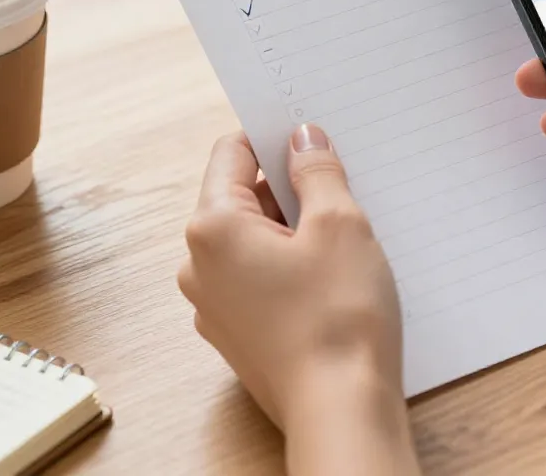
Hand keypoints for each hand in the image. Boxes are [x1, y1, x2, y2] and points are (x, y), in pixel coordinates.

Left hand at [178, 126, 418, 475]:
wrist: (341, 410)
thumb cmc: (338, 317)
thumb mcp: (339, 224)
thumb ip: (316, 172)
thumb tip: (303, 138)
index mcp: (213, 229)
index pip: (233, 154)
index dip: (274, 137)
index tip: (312, 136)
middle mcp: (200, 266)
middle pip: (242, 198)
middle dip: (290, 188)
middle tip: (343, 188)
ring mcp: (215, 306)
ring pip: (254, 241)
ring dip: (295, 229)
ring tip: (345, 238)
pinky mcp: (240, 334)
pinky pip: (260, 279)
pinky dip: (292, 266)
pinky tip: (333, 277)